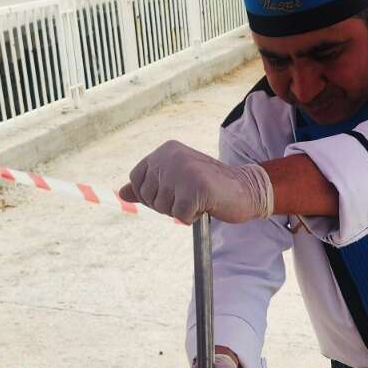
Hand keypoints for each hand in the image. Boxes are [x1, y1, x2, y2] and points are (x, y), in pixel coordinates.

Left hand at [120, 141, 273, 224]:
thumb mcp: (175, 182)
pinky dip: (192, 218)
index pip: (137, 179)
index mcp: (166, 150)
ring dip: (181, 211)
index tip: (175, 192)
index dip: (152, 195)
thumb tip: (121, 193)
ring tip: (199, 199)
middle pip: (148, 196)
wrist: (245, 190)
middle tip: (190, 196)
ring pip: (163, 207)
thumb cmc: (209, 188)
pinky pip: (180, 216)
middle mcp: (171, 155)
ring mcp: (184, 170)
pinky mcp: (196, 187)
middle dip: (167, 205)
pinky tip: (206, 206)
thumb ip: (149, 186)